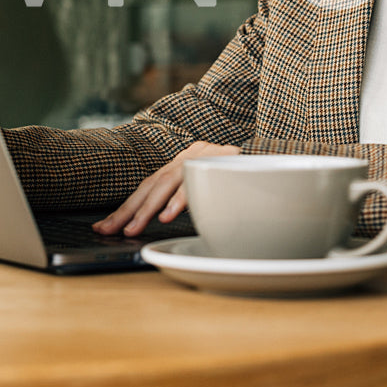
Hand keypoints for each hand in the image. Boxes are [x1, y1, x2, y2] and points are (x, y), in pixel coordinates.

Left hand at [93, 140, 238, 236]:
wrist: (282, 158)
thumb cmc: (246, 181)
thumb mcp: (213, 188)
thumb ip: (188, 199)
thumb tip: (160, 221)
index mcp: (185, 162)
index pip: (149, 185)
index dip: (126, 206)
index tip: (105, 226)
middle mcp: (191, 155)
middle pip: (152, 184)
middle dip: (127, 210)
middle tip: (108, 231)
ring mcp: (206, 156)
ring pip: (168, 183)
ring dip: (148, 210)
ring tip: (133, 229)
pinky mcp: (223, 160)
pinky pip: (197, 181)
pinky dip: (181, 200)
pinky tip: (168, 216)